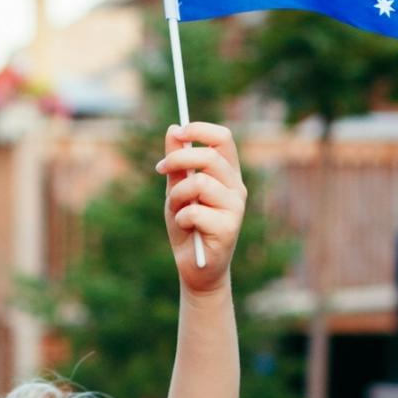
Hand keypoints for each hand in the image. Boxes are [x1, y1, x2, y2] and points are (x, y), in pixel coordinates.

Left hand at [155, 120, 245, 292]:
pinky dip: (181, 218)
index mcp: (227, 174)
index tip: (177, 131)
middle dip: (179, 159)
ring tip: (177, 209)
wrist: (196, 267)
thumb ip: (177, 164)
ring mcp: (236, 208)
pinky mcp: (229, 228)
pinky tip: (185, 228)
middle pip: (210, 156)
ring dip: (178, 195)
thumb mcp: (176, 191)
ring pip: (200, 183)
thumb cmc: (187, 227)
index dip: (200, 130)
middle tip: (160, 169)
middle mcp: (236, 187)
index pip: (223, 139)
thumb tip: (173, 130)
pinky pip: (195, 211)